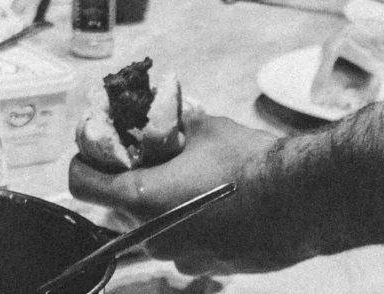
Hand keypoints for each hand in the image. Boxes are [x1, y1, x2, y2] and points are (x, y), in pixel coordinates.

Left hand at [68, 106, 296, 274]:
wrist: (300, 200)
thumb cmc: (249, 161)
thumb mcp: (203, 128)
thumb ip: (172, 127)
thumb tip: (162, 114)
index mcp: (142, 197)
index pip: (83, 184)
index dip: (84, 164)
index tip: (95, 152)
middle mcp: (154, 235)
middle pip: (121, 209)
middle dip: (134, 184)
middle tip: (155, 160)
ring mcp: (181, 258)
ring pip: (157, 228)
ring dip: (166, 207)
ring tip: (196, 184)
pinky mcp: (208, 269)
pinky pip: (187, 244)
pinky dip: (193, 227)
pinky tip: (221, 208)